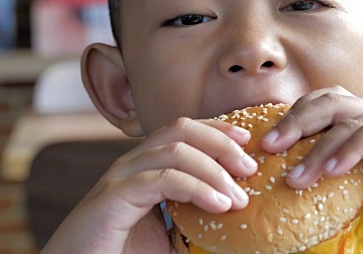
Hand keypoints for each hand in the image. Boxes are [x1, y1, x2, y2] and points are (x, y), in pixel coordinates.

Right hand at [42, 118, 257, 253]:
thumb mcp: (172, 233)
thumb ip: (199, 217)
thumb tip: (238, 210)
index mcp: (146, 166)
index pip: (185, 131)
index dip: (218, 130)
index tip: (248, 142)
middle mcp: (132, 164)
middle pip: (181, 129)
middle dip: (221, 142)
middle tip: (250, 168)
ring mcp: (120, 177)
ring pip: (174, 149)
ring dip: (214, 169)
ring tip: (239, 197)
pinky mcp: (113, 197)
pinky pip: (162, 179)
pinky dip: (196, 187)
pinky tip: (218, 204)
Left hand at [260, 86, 362, 248]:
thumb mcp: (357, 199)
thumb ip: (328, 189)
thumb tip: (282, 198)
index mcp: (358, 128)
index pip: (316, 109)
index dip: (286, 122)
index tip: (259, 149)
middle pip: (325, 101)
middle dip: (292, 121)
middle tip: (267, 148)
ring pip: (347, 117)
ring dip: (316, 146)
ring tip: (294, 176)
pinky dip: (349, 149)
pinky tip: (331, 171)